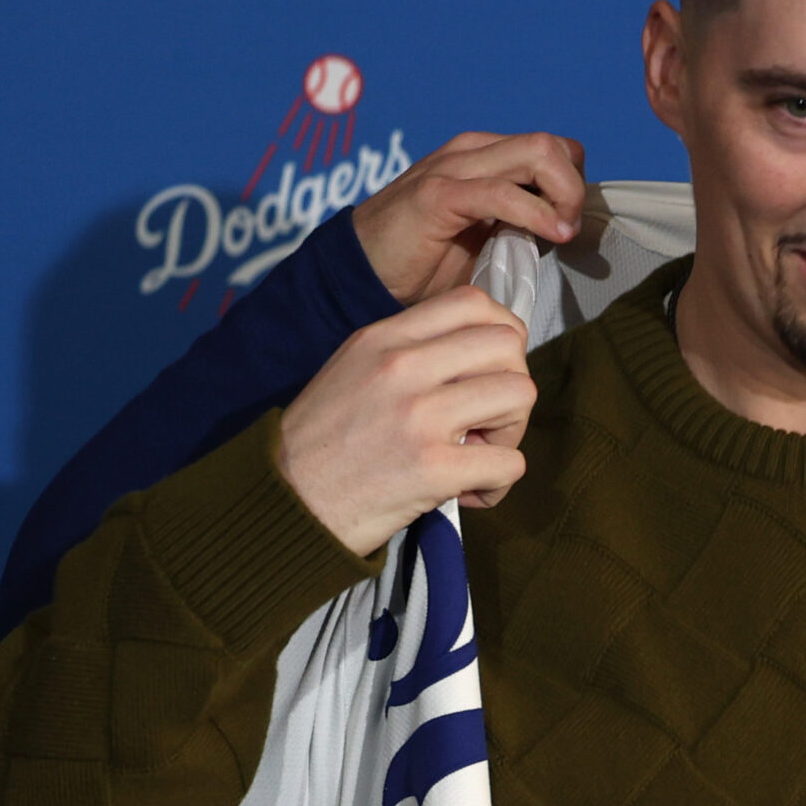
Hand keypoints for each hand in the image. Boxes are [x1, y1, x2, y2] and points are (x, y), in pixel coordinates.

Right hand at [278, 286, 536, 555]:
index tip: (491, 369)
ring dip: (511, 431)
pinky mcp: (432, 469)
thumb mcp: (353, 369)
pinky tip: (471, 492)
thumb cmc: (320, 442)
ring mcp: (419, 416)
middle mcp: (403, 367)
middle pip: (508, 344)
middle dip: (512, 382)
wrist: (286, 503)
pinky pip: (511, 463)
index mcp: (384, 338)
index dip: (501, 334)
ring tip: (480, 454)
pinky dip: (501, 483)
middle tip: (488, 420)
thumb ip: (407, 352)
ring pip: (520, 394)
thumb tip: (472, 356)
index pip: (473, 302)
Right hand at [351, 131, 588, 305]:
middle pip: (552, 144)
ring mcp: (454, 167)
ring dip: (565, 194)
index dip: (573, 184)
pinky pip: (503, 192)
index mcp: (484, 157)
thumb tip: (564, 234)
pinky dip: (538, 214)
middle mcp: (471, 151)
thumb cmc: (422, 264)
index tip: (571, 225)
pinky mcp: (439, 194)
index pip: (553, 149)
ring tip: (564, 233)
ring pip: (538, 153)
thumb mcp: (484, 241)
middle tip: (571, 229)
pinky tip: (549, 237)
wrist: (359, 273)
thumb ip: (521, 229)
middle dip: (576, 187)